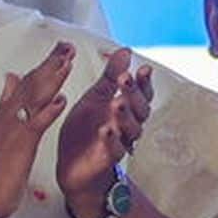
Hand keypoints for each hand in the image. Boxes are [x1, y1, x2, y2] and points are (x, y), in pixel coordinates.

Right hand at [0, 43, 74, 217]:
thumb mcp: (1, 130)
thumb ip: (7, 103)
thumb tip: (11, 77)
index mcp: (7, 113)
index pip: (28, 83)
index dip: (45, 65)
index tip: (61, 50)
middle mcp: (9, 116)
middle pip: (32, 84)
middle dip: (51, 63)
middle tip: (68, 44)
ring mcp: (14, 129)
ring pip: (34, 98)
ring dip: (52, 78)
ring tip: (68, 60)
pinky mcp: (20, 145)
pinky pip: (35, 125)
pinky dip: (48, 112)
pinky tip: (62, 100)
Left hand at [54, 49, 151, 217]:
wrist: (73, 166)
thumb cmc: (86, 131)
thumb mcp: (95, 99)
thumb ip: (110, 77)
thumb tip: (125, 51)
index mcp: (126, 108)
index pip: (142, 93)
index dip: (144, 82)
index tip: (143, 69)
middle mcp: (127, 125)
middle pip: (140, 109)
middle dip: (134, 93)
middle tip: (125, 79)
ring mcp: (120, 142)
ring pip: (130, 129)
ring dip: (125, 115)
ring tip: (118, 103)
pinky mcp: (107, 159)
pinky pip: (114, 150)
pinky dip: (111, 140)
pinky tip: (106, 130)